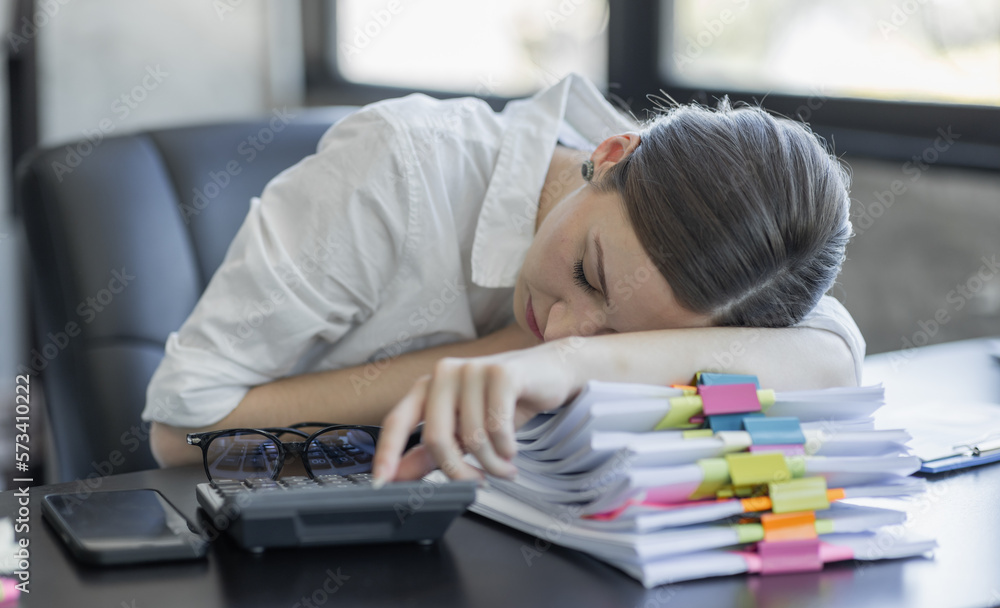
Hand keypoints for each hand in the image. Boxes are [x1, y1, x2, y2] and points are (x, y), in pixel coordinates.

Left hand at [372, 339, 584, 482]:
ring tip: (505, 466)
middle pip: (436, 438)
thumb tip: (397, 477)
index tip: (381, 483)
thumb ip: (429, 453)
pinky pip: (497, 428)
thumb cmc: (504, 402)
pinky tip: (513, 449)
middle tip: (478, 483)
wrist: (550, 373)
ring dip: (492, 464)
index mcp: (428, 387)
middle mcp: (445, 373)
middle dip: (459, 472)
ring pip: (473, 438)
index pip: (397, 420)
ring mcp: (472, 369)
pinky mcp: (502, 373)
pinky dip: (507, 449)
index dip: (387, 453)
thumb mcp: (464, 430)